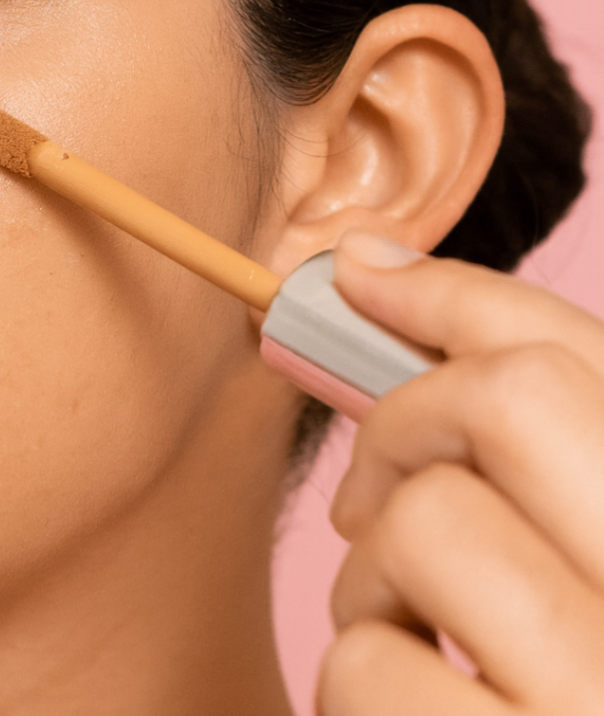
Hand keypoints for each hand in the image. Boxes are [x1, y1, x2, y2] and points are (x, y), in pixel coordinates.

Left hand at [316, 230, 603, 715]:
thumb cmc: (567, 674)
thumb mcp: (583, 546)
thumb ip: (521, 423)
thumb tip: (364, 263)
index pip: (580, 356)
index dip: (450, 295)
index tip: (356, 272)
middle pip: (504, 401)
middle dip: (407, 419)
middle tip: (381, 485)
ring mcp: (602, 697)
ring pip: (421, 526)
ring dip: (382, 576)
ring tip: (424, 635)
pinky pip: (368, 663)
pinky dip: (364, 677)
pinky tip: (425, 714)